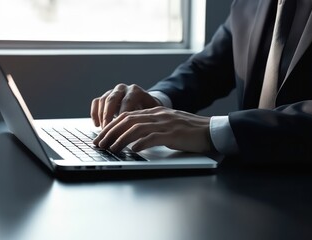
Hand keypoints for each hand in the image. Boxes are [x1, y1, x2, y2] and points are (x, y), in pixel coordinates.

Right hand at [90, 84, 161, 127]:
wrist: (145, 103)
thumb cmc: (149, 111)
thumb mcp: (151, 114)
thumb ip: (146, 120)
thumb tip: (142, 134)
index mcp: (135, 91)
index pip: (127, 101)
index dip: (123, 115)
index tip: (121, 129)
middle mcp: (123, 89)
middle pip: (112, 99)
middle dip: (108, 115)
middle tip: (107, 129)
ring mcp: (113, 91)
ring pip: (103, 100)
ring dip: (101, 116)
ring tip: (103, 130)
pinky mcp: (105, 96)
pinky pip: (96, 102)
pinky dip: (94, 113)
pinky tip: (96, 124)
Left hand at [93, 106, 212, 152]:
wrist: (212, 130)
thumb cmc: (190, 132)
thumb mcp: (167, 125)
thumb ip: (151, 128)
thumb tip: (132, 139)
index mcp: (155, 112)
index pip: (126, 115)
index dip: (111, 125)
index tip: (100, 136)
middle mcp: (157, 115)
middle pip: (127, 120)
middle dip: (110, 132)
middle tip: (99, 144)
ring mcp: (165, 124)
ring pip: (136, 128)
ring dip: (121, 139)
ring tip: (112, 149)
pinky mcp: (173, 134)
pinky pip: (153, 137)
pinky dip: (141, 143)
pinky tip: (133, 150)